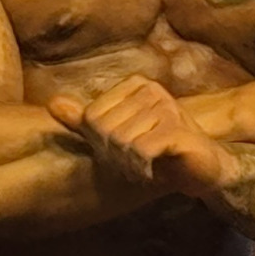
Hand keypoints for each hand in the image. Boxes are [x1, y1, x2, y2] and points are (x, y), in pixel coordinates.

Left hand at [50, 77, 237, 196]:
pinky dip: (141, 167)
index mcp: (136, 84)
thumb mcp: (116, 133)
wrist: (201, 168)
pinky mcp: (178, 130)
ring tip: (141, 167)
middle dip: (114, 155)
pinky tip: (151, 171)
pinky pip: (142, 150)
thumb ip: (84, 121)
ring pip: (123, 140)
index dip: (99, 142)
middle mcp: (152, 90)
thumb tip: (53, 103)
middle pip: (106, 129)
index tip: (119, 152)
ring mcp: (168, 107)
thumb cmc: (158, 150)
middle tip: (131, 164)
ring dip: (128, 164)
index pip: (92, 116)